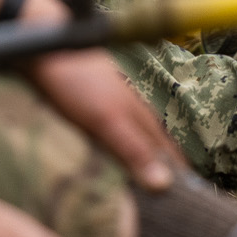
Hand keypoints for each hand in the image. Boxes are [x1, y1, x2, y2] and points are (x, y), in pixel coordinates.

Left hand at [8, 0, 182, 193]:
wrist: (41, 42)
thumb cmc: (75, 78)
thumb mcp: (106, 120)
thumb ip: (133, 150)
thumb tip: (165, 185)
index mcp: (137, 113)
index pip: (166, 148)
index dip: (179, 171)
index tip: (195, 194)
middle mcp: (127, 108)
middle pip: (151, 142)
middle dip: (164, 165)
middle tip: (176, 192)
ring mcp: (107, 104)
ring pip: (131, 136)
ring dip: (140, 157)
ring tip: (147, 178)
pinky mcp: (85, 105)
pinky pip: (106, 134)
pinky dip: (115, 148)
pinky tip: (109, 153)